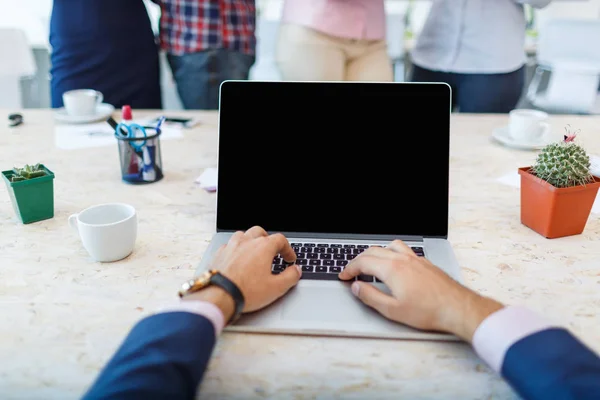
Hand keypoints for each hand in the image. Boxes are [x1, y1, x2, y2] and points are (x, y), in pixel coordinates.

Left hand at [185, 226, 301, 320]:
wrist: (219, 296)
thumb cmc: (247, 292)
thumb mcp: (276, 288)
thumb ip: (290, 277)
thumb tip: (296, 270)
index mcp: (263, 247)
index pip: (280, 240)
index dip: (287, 249)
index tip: (289, 259)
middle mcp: (247, 242)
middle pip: (260, 232)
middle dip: (268, 240)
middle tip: (272, 251)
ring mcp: (231, 246)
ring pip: (243, 235)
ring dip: (250, 241)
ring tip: (254, 252)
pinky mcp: (219, 254)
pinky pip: (229, 245)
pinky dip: (236, 249)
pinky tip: (237, 259)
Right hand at [339, 240, 502, 341]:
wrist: (457, 308)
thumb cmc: (428, 311)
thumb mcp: (392, 310)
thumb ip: (370, 296)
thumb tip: (357, 288)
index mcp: (392, 269)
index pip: (363, 262)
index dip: (349, 269)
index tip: (343, 276)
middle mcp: (403, 260)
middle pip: (374, 250)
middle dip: (359, 259)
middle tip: (352, 271)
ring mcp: (416, 259)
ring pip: (390, 246)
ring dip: (377, 252)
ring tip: (371, 262)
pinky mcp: (425, 263)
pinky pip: (404, 250)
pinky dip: (392, 253)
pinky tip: (395, 264)